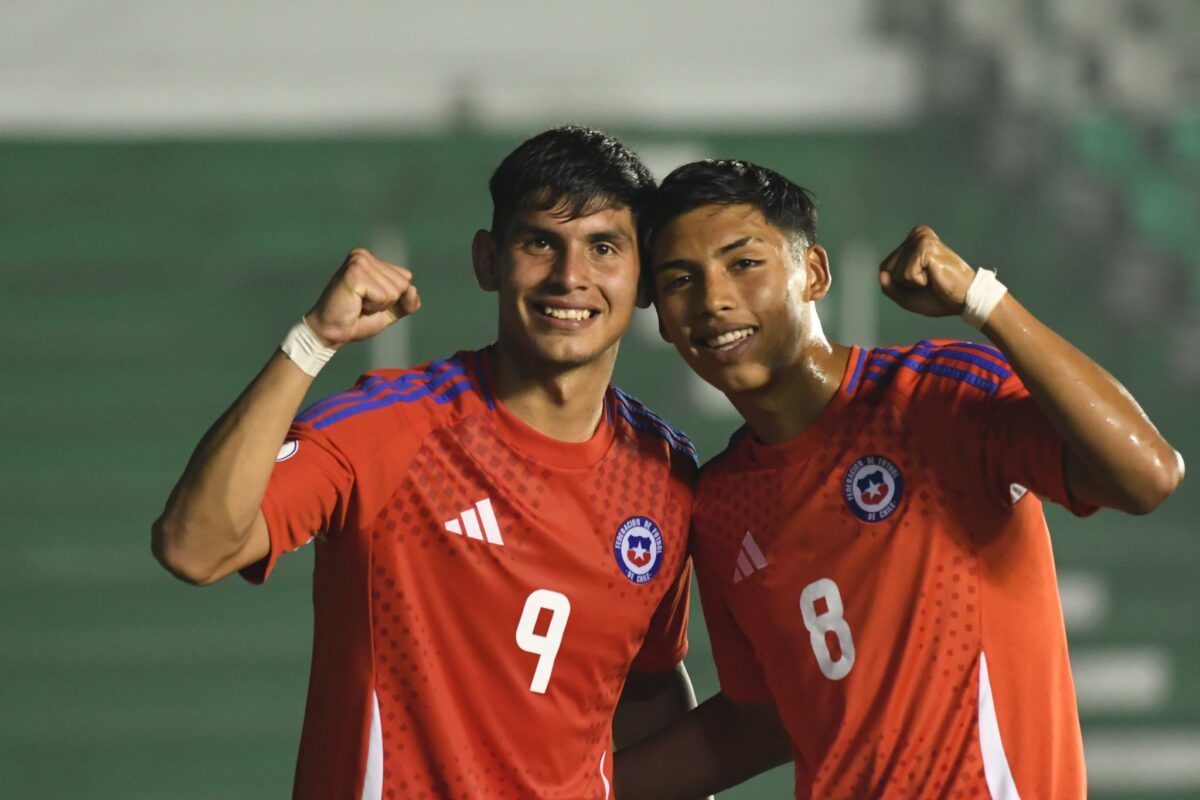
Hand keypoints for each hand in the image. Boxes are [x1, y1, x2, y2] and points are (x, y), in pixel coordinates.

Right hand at [305, 248, 421, 347]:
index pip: (406, 277)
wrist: (331, 333)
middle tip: (362, 304)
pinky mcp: (355, 274)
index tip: (369, 301)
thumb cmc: (357, 320)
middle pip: (403, 283)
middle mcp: (363, 255)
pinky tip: (355, 304)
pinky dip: (372, 306)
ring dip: (378, 305)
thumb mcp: (390, 311)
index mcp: (371, 259)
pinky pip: (383, 296)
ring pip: (394, 291)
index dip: (393, 298)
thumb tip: (412, 289)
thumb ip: (408, 302)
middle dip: (387, 302)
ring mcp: (359, 262)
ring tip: (358, 304)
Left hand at [878, 226, 975, 317]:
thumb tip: (881, 274)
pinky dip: (919, 282)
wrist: (965, 300)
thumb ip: (889, 287)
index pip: (884, 268)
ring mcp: (921, 238)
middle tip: (929, 281)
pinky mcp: (926, 246)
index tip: (923, 282)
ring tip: (933, 277)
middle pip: (887, 269)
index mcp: (911, 242)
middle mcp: (916, 234)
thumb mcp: (906, 296)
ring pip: (895, 273)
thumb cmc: (938, 297)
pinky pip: (906, 274)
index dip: (900, 285)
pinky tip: (935, 276)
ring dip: (912, 283)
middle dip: (905, 284)